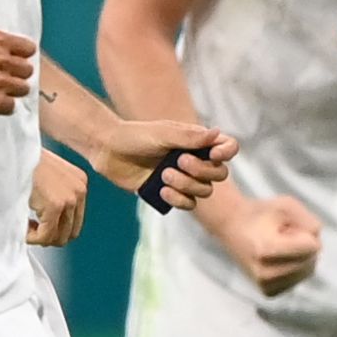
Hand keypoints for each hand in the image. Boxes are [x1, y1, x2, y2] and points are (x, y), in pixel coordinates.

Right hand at [0, 28, 34, 116]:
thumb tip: (13, 55)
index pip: (28, 48)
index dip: (21, 57)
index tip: (15, 62)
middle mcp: (0, 58)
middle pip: (27, 71)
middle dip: (16, 75)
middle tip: (1, 78)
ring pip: (22, 89)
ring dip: (10, 91)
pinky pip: (11, 106)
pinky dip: (1, 106)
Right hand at [26, 150, 88, 246]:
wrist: (9, 149)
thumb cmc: (20, 160)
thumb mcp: (46, 176)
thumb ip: (54, 195)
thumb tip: (51, 225)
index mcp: (80, 182)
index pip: (75, 222)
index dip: (55, 231)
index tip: (38, 226)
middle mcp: (80, 190)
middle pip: (70, 233)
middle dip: (48, 237)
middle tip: (30, 230)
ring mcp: (70, 198)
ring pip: (58, 238)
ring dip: (39, 237)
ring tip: (24, 225)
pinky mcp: (55, 205)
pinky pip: (45, 236)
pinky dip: (31, 237)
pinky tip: (22, 227)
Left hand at [93, 120, 238, 210]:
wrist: (109, 150)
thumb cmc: (136, 136)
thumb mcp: (163, 133)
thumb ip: (189, 137)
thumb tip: (217, 134)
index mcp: (197, 142)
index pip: (227, 148)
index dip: (227, 153)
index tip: (213, 154)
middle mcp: (195, 160)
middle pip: (219, 174)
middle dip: (201, 171)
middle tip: (178, 161)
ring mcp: (184, 178)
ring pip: (204, 192)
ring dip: (187, 185)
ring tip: (164, 175)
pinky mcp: (170, 194)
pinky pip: (188, 204)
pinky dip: (178, 199)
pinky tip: (161, 190)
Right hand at [221, 194, 322, 296]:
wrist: (232, 227)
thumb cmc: (261, 214)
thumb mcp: (287, 205)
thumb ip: (309, 221)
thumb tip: (317, 245)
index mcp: (266, 251)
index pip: (313, 246)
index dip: (303, 231)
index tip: (284, 227)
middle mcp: (265, 274)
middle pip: (311, 259)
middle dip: (303, 244)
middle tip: (280, 235)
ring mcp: (266, 286)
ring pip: (308, 271)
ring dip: (300, 256)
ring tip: (278, 246)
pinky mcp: (268, 292)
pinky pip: (299, 279)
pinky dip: (294, 267)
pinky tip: (278, 259)